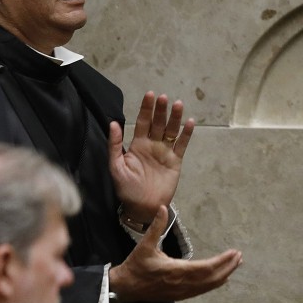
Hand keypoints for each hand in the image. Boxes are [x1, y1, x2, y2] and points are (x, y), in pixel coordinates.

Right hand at [108, 206, 242, 302]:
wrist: (125, 288)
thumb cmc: (135, 266)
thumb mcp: (145, 245)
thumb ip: (156, 226)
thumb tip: (162, 207)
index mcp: (176, 270)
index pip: (207, 268)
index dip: (223, 261)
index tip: (234, 253)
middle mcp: (182, 283)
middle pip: (213, 278)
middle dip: (228, 267)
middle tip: (239, 257)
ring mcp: (182, 292)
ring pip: (209, 286)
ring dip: (224, 275)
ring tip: (235, 265)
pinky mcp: (180, 296)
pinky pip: (202, 291)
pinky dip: (214, 284)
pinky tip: (221, 278)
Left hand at [109, 91, 192, 224]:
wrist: (142, 206)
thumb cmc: (126, 188)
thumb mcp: (115, 166)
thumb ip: (115, 145)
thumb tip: (113, 123)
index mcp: (137, 144)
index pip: (143, 122)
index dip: (146, 109)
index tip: (150, 95)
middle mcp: (152, 145)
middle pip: (158, 123)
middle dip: (161, 110)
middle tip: (164, 97)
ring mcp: (165, 152)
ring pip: (171, 131)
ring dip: (174, 118)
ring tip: (178, 104)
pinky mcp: (175, 161)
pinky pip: (182, 145)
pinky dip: (186, 134)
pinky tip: (189, 123)